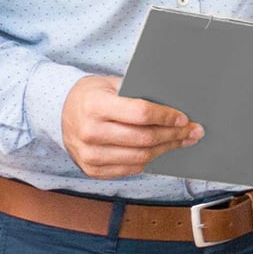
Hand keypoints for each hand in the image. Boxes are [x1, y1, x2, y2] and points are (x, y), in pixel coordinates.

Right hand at [61, 75, 203, 178]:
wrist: (59, 111)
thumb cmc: (92, 94)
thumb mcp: (111, 84)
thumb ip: (137, 93)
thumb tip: (173, 104)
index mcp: (96, 105)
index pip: (140, 113)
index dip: (166, 116)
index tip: (183, 117)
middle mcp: (90, 132)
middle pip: (143, 138)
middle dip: (173, 135)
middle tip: (193, 131)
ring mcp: (89, 154)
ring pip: (139, 157)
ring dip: (165, 150)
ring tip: (182, 142)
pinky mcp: (91, 169)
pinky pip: (128, 169)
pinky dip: (148, 161)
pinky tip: (160, 151)